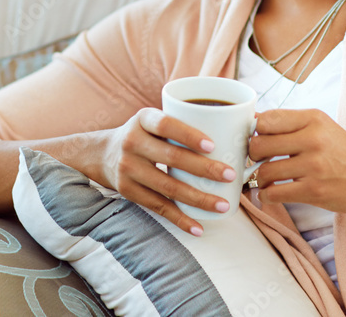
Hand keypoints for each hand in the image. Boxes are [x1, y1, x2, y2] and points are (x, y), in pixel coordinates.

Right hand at [97, 107, 238, 234]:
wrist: (102, 153)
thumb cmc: (145, 134)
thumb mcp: (154, 119)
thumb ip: (185, 119)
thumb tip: (243, 121)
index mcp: (143, 119)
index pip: (166, 125)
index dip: (188, 135)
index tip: (213, 145)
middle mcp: (132, 142)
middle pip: (171, 158)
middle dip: (204, 168)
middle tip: (230, 175)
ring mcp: (128, 168)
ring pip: (167, 187)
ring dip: (198, 198)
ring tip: (223, 205)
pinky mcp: (128, 191)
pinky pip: (158, 207)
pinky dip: (180, 219)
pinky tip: (198, 227)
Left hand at [248, 108, 345, 212]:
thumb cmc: (343, 153)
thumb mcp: (322, 127)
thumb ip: (291, 124)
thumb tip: (253, 124)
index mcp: (313, 118)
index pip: (266, 119)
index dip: (256, 131)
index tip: (259, 139)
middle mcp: (313, 139)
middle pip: (259, 145)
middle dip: (254, 155)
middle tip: (260, 160)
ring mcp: (313, 166)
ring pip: (264, 171)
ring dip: (260, 179)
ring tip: (267, 179)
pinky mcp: (314, 191)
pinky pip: (274, 194)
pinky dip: (266, 196)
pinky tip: (272, 193)